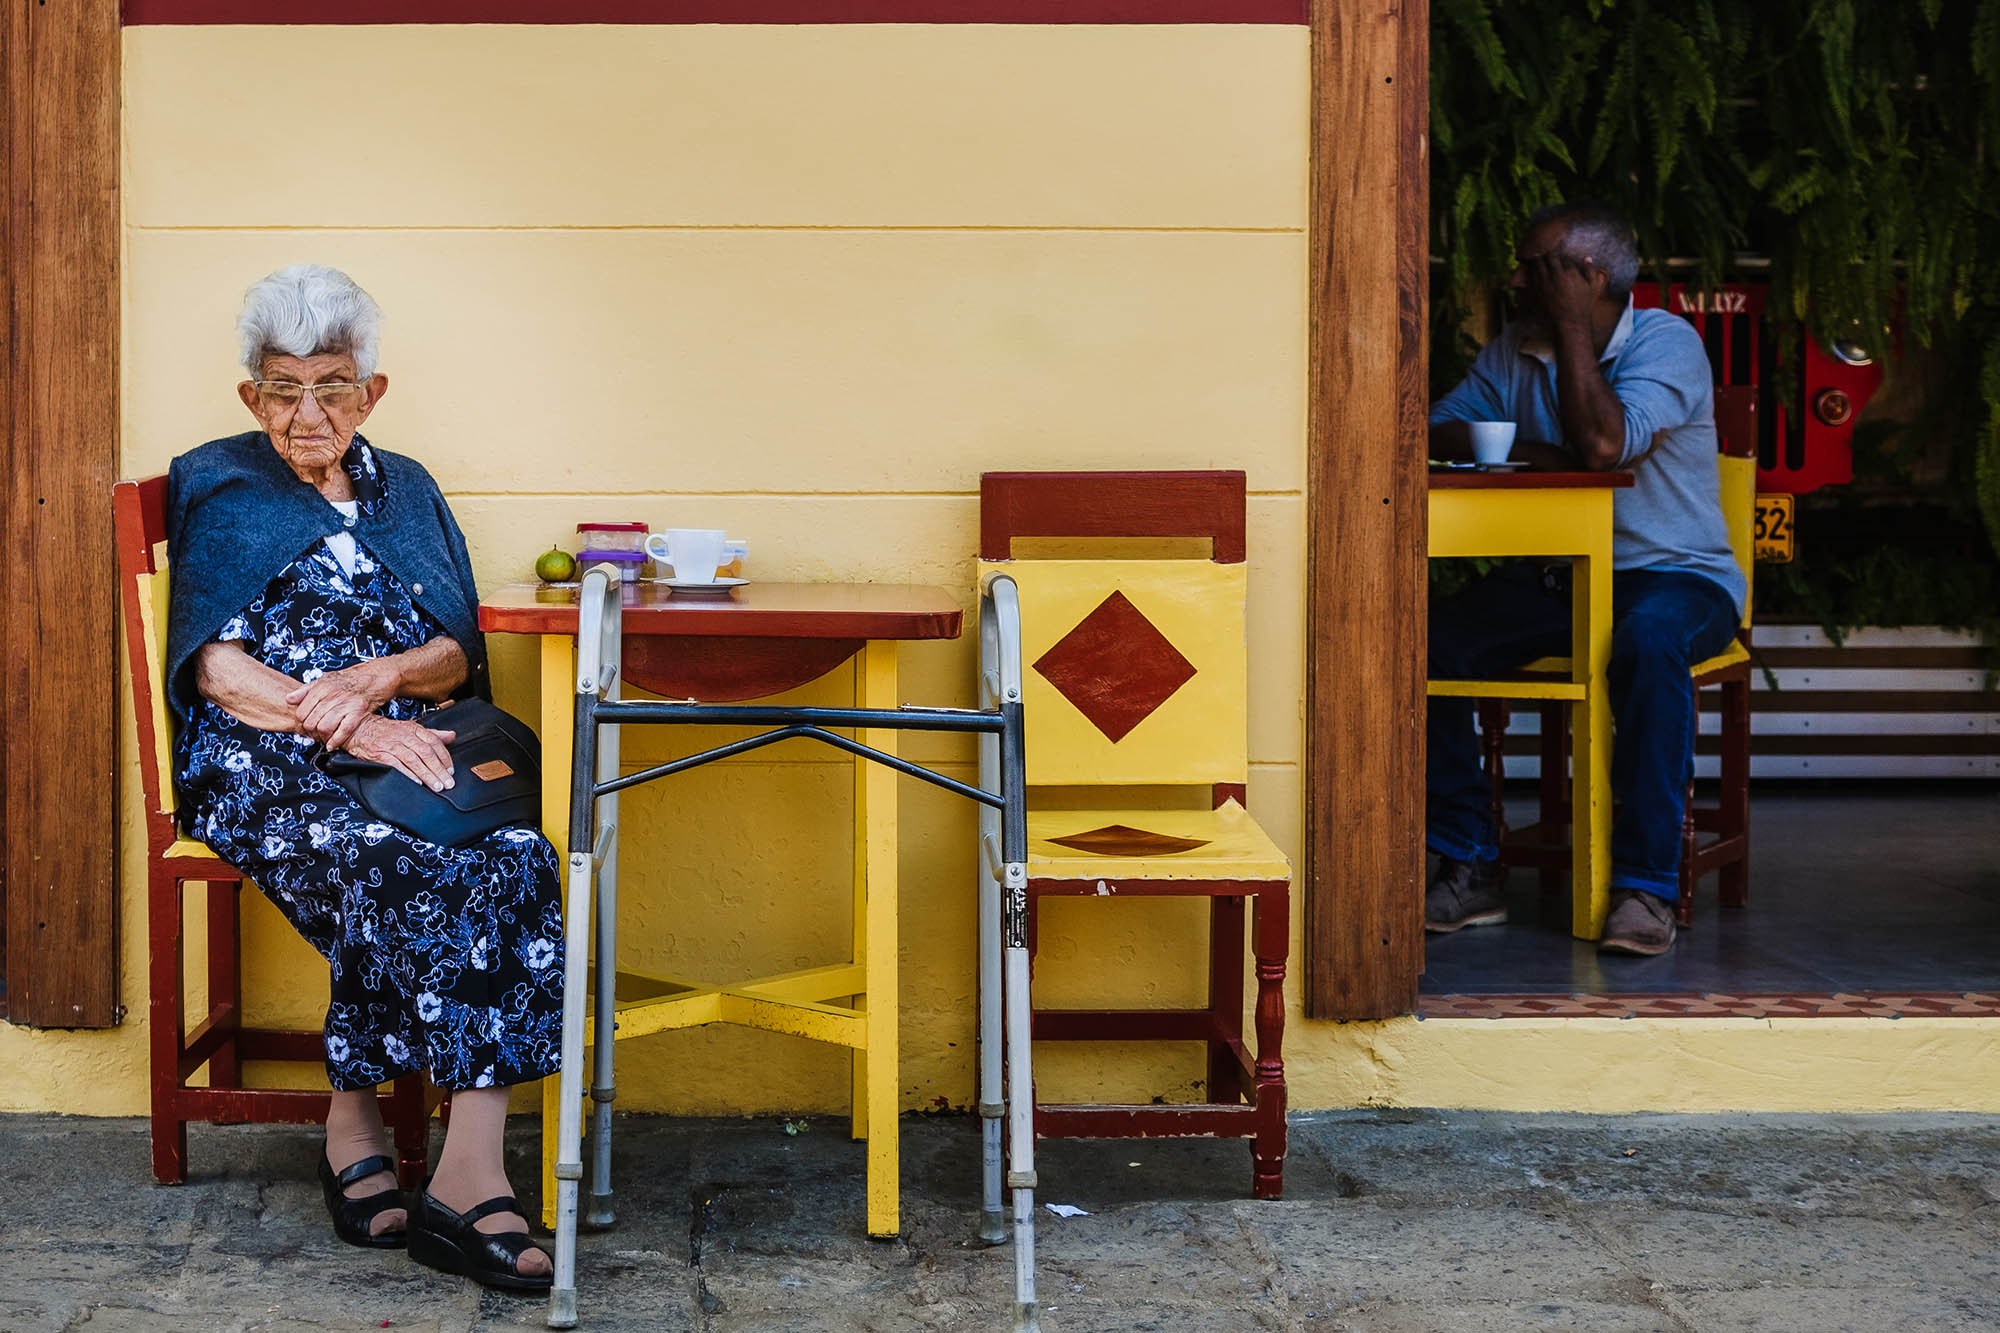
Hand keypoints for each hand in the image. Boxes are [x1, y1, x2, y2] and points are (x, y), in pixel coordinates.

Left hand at [288, 659, 400, 749]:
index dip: (301, 723)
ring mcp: (345, 704)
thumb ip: (306, 690)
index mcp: (321, 687)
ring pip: (324, 727)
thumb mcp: (325, 679)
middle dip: (310, 732)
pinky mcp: (358, 711)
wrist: (375, 676)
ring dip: (322, 737)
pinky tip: (332, 745)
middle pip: (311, 722)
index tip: (305, 727)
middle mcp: (331, 695)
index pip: (301, 712)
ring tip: (324, 737)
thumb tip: (289, 699)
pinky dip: (336, 741)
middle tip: (314, 734)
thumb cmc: (350, 679)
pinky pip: (344, 730)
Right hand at [342, 714, 457, 792]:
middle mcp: (404, 736)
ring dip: (427, 774)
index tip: (451, 770)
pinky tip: (417, 783)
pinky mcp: (380, 754)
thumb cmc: (388, 731)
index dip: (444, 757)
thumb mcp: (411, 728)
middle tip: (448, 783)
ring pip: (413, 760)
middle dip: (439, 770)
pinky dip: (407, 774)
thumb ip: (432, 734)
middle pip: (426, 753)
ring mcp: (392, 745)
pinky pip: (396, 765)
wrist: (359, 728)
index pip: (434, 742)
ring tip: (436, 786)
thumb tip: (452, 736)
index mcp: (414, 729)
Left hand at [1525, 249, 1602, 332]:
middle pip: (1548, 256)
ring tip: (1540, 259)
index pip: (1563, 255)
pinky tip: (1534, 271)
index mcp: (1570, 273)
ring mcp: (1543, 283)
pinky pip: (1530, 276)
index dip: (1562, 254)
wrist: (1570, 322)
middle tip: (1549, 253)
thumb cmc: (1584, 305)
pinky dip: (1531, 271)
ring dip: (1538, 260)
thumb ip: (1591, 270)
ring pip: (1536, 264)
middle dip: (1549, 253)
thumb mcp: (1593, 287)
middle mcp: (1555, 276)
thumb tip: (1587, 258)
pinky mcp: (1536, 291)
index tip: (1561, 256)